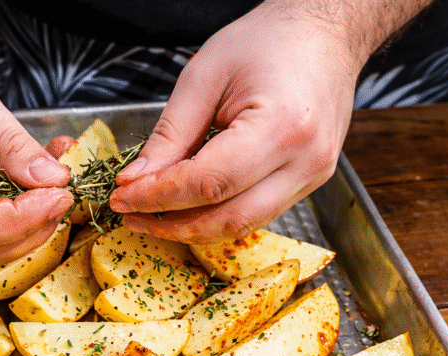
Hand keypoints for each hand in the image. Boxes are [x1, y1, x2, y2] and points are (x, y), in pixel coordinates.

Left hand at [108, 1, 369, 242]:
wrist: (324, 34)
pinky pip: (257, 213)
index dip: (159, 197)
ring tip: (153, 215)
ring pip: (243, 225)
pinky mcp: (310, 183)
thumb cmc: (269, 41)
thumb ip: (170, 134)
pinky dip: (218, 216)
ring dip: (192, 228)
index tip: (123, 196)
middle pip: (228, 218)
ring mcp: (313, 176)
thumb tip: (137, 180)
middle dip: (172, 224)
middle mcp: (306, 161)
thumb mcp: (205, 76)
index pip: (210, 183)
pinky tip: (188, 206)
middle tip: (131, 214)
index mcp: (282, 126)